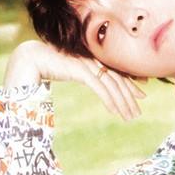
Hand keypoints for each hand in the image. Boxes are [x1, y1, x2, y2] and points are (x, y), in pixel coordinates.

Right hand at [4, 40, 146, 120]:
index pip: (118, 71)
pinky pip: (100, 87)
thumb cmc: (50, 64)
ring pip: (113, 85)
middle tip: (138, 111)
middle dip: (131, 96)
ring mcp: (89, 64)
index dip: (132, 82)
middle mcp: (95, 60)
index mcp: (95, 58)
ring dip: (123, 102)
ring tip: (130, 116)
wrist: (31, 59)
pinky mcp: (81, 71)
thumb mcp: (73, 69)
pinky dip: (110, 100)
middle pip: (119, 79)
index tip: (143, 92)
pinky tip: (115, 111)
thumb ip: (84, 73)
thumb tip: (91, 80)